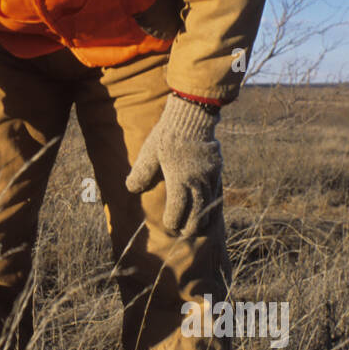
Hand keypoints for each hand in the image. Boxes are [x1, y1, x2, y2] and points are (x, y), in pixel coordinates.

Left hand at [125, 95, 222, 237]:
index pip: (178, 210)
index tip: (169, 225)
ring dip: (203, 217)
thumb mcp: (149, 153)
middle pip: (197, 213)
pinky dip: (212, 204)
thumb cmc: (167, 135)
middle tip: (184, 232)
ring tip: (197, 226)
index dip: (173, 220)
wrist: (192, 117)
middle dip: (191, 225)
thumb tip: (131, 189)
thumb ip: (141, 173)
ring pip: (209, 205)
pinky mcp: (216, 169)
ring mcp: (209, 176)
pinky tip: (208, 207)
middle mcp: (197, 181)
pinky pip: (216, 192)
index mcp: (179, 180)